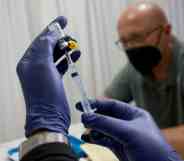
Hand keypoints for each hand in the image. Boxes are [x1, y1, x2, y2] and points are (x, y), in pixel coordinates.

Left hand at [16, 16, 79, 136]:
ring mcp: (44, 74)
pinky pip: (61, 65)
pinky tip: (75, 55)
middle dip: (59, 39)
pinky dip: (68, 59)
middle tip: (71, 35)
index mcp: (28, 62)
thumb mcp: (42, 66)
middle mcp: (34, 67)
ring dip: (65, 49)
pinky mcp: (54, 80)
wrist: (50, 116)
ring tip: (75, 45)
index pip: (40, 40)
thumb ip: (45, 47)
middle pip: (48, 47)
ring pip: (55, 56)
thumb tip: (51, 34)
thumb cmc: (44, 93)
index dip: (52, 28)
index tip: (63, 20)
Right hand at [76, 99, 181, 160]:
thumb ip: (106, 123)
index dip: (97, 104)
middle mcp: (127, 124)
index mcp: (133, 115)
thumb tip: (86, 117)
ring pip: (103, 129)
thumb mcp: (128, 133)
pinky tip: (87, 138)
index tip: (82, 104)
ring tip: (86, 131)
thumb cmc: (152, 150)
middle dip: (94, 117)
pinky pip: (103, 140)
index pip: (112, 105)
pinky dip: (94, 138)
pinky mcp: (118, 148)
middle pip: (106, 117)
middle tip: (82, 119)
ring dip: (93, 129)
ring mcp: (122, 136)